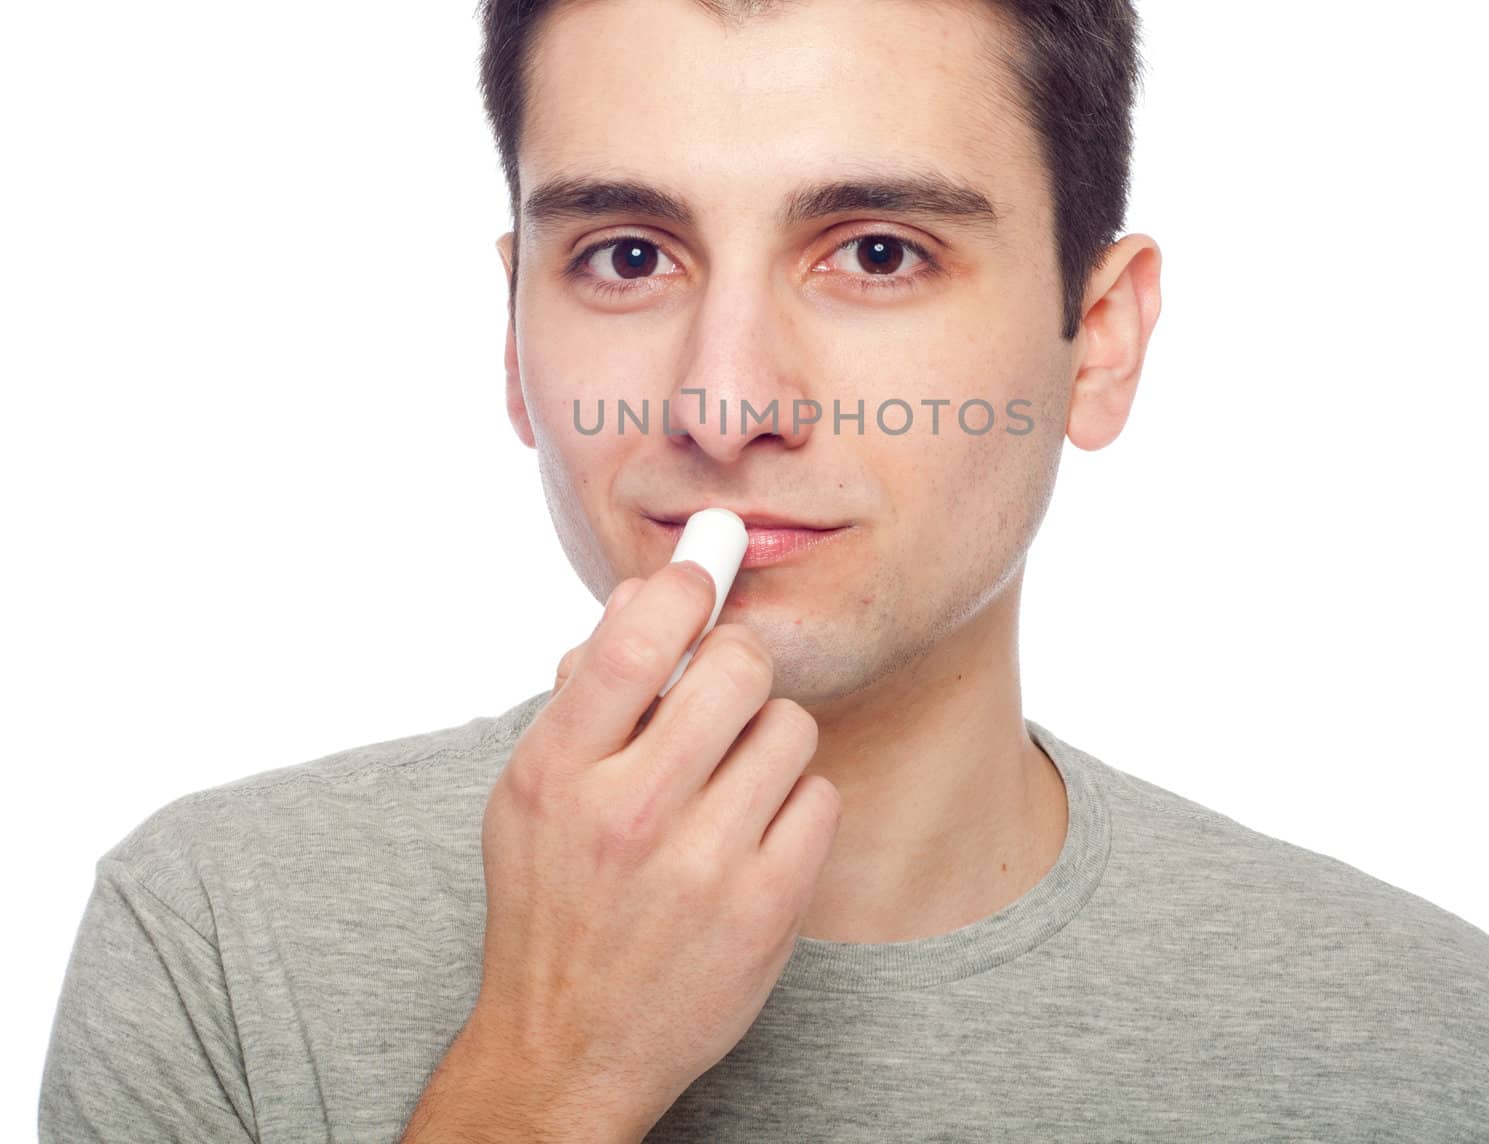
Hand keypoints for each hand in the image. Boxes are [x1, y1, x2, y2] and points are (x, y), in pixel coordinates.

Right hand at [473, 560, 841, 1135]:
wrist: (569, 1045)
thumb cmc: (552, 901)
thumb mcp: (534, 789)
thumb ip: (589, 688)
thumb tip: (651, 592)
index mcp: (559, 771)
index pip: (637, 637)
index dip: (686, 585)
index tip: (704, 574)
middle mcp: (630, 813)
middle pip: (738, 666)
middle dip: (738, 661)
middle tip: (724, 687)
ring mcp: (704, 866)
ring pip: (790, 726)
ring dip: (769, 737)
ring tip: (733, 775)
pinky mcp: (767, 909)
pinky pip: (821, 797)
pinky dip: (796, 804)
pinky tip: (757, 830)